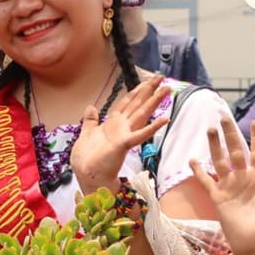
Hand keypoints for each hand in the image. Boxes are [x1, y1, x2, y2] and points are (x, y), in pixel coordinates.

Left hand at [70, 74, 170, 192]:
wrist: (88, 176)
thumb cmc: (88, 158)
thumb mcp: (87, 133)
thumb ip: (91, 120)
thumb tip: (90, 107)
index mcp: (113, 123)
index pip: (127, 102)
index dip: (137, 90)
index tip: (146, 80)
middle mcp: (122, 127)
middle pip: (138, 103)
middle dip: (149, 90)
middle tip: (162, 77)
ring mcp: (125, 135)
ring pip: (142, 113)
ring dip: (154, 101)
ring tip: (167, 90)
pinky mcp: (124, 144)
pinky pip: (141, 134)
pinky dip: (153, 127)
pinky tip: (165, 119)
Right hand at [190, 119, 254, 254]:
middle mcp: (242, 178)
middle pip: (235, 151)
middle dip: (230, 135)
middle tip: (224, 117)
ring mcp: (229, 187)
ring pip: (220, 161)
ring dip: (214, 146)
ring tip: (210, 130)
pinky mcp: (218, 197)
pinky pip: (206, 181)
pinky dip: (199, 171)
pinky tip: (192, 160)